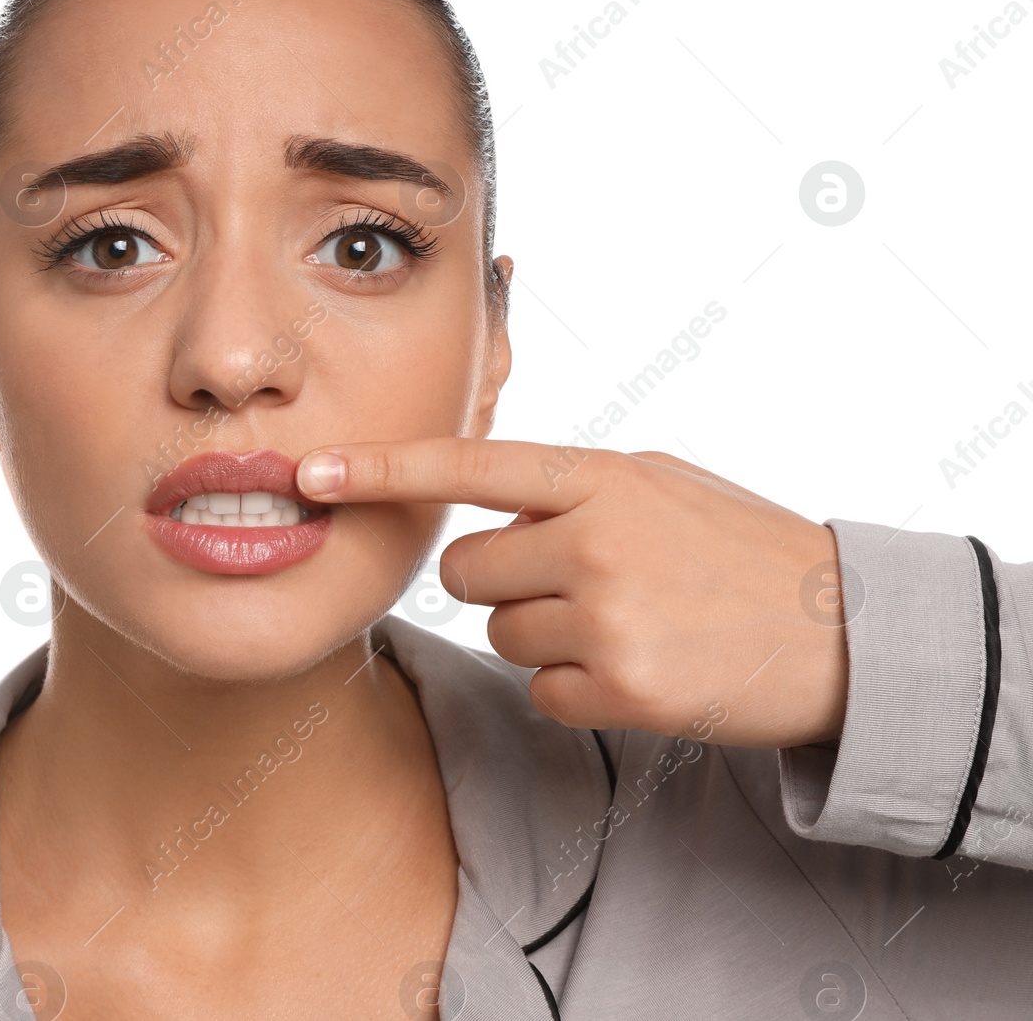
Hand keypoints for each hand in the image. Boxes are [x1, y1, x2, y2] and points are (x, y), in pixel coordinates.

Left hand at [296, 439, 848, 748]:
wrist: (846, 630)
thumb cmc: (741, 549)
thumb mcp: (660, 483)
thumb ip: (570, 487)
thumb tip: (487, 507)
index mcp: (602, 476)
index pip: (469, 467)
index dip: (381, 470)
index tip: (311, 472)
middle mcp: (595, 539)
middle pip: (465, 570)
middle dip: (502, 581)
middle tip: (576, 584)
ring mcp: (608, 616)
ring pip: (500, 633)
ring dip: (544, 636)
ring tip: (625, 624)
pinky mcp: (622, 688)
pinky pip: (539, 691)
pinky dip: (574, 688)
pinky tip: (637, 669)